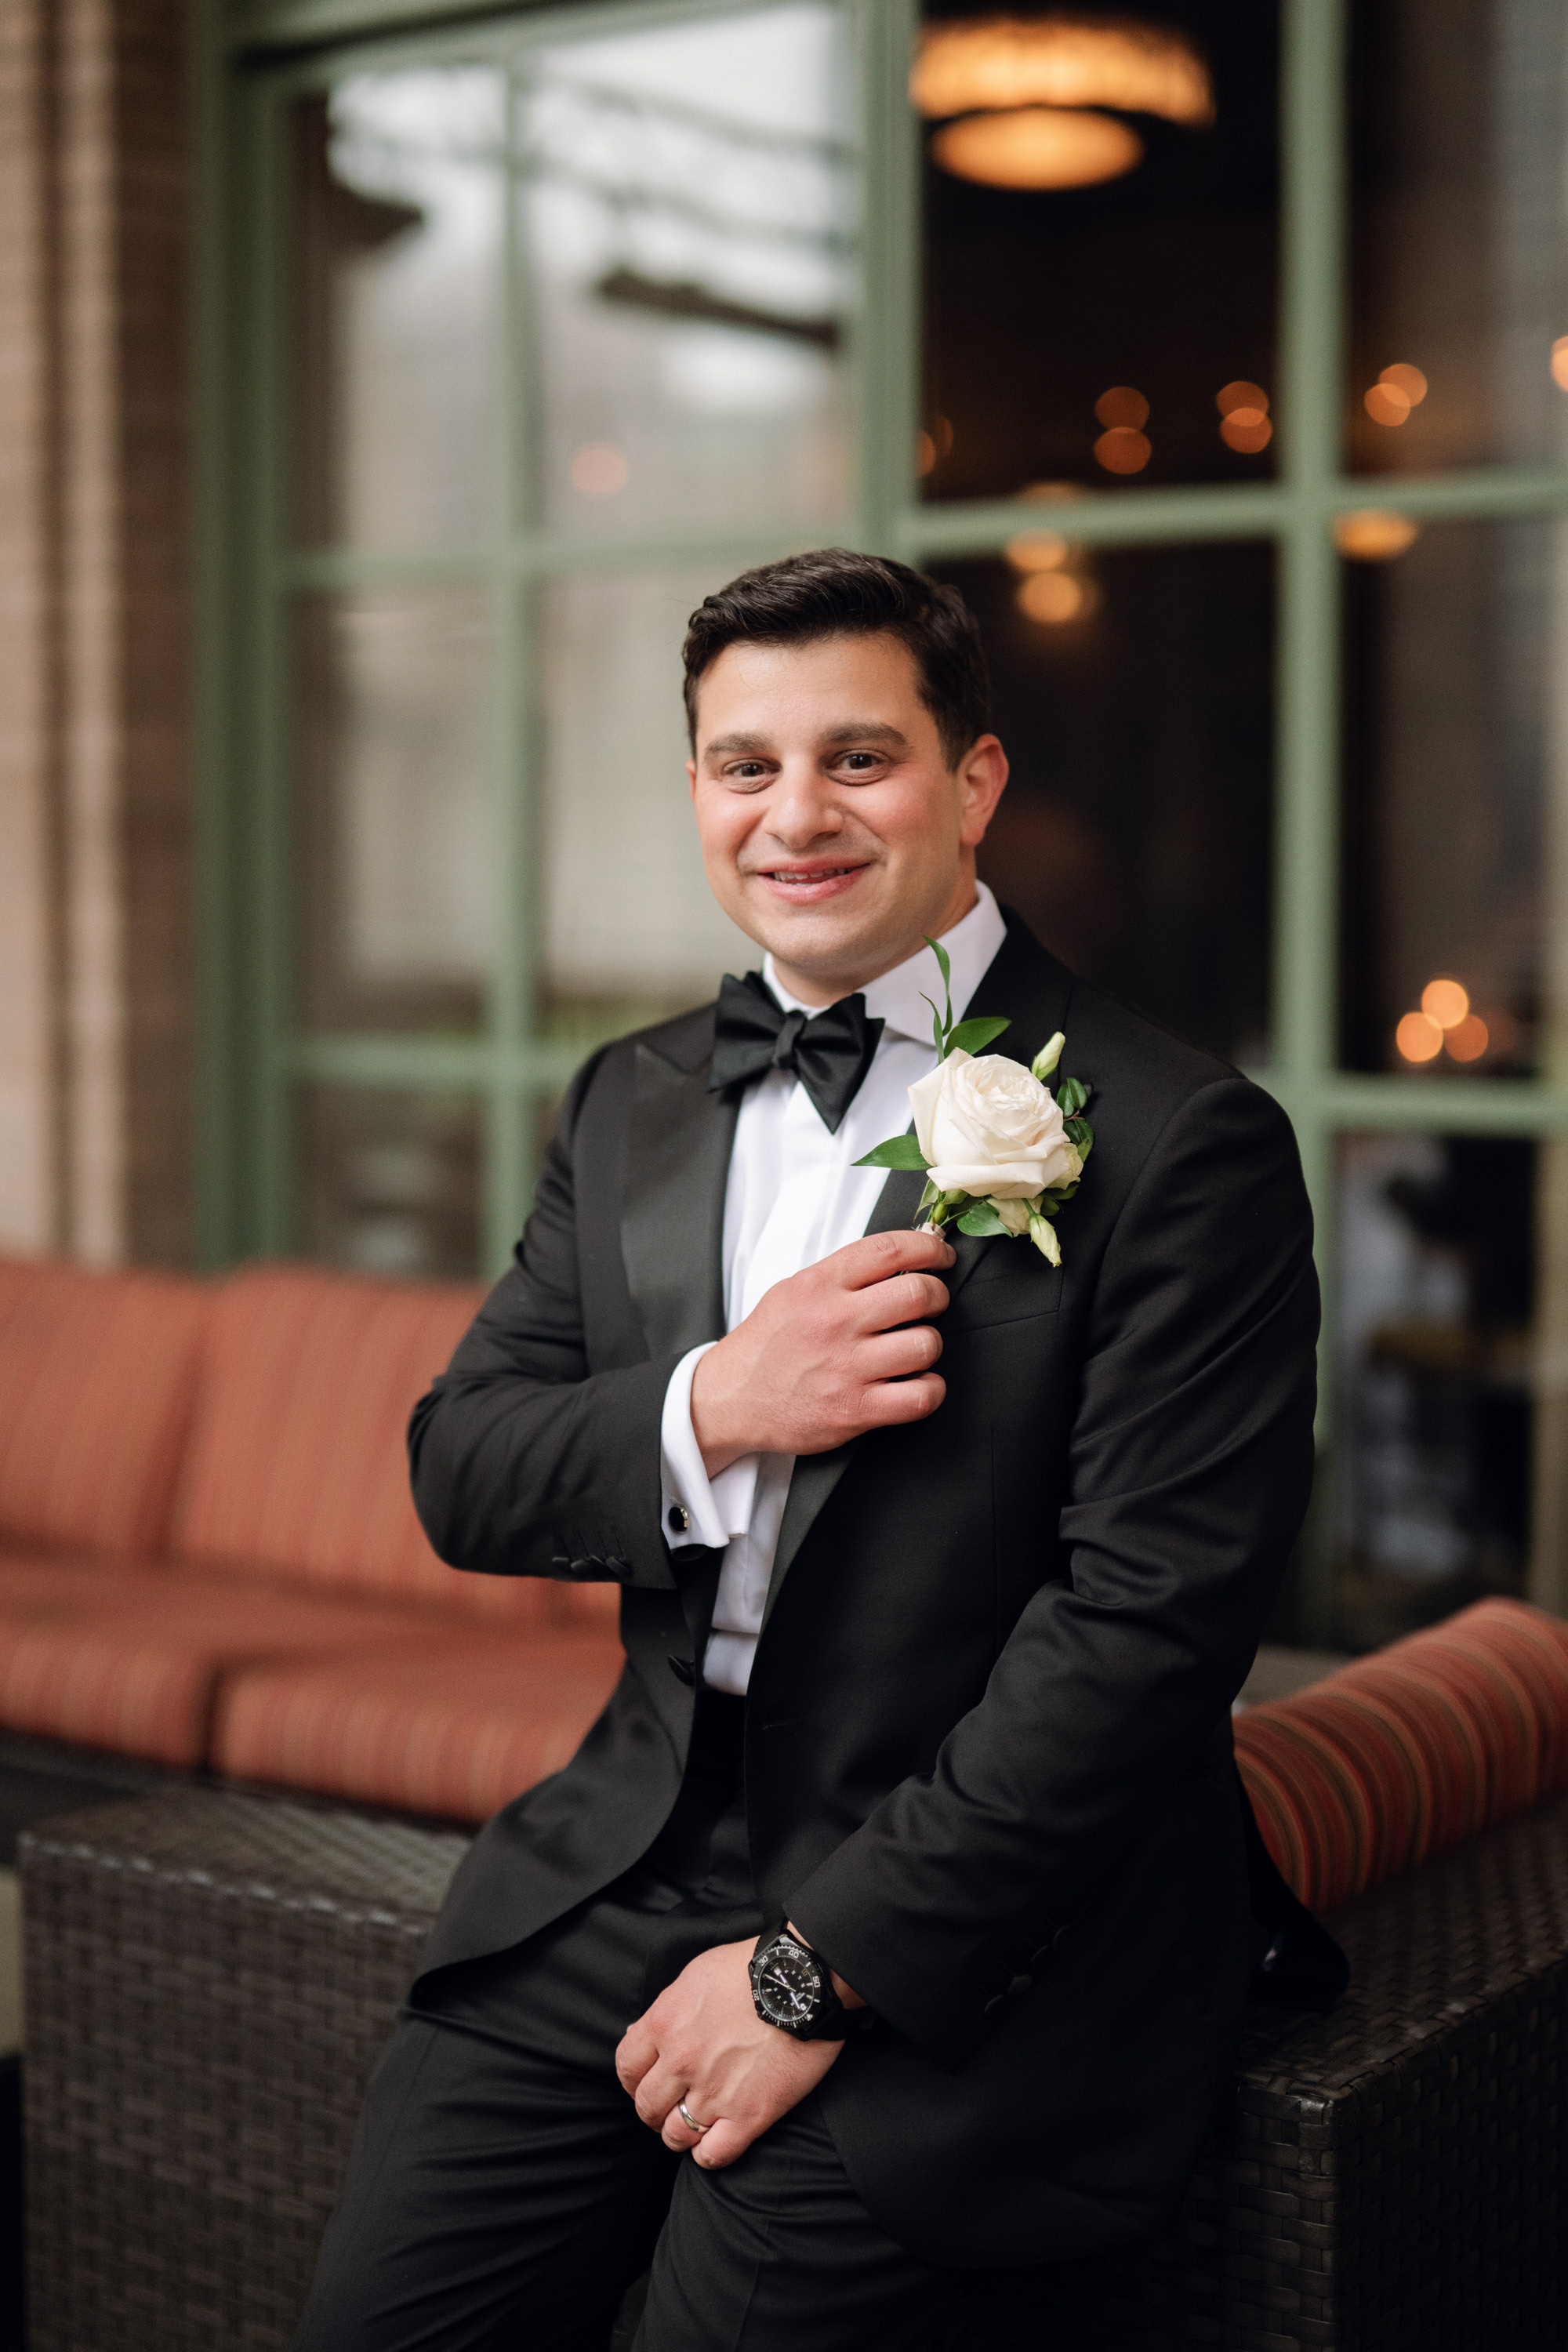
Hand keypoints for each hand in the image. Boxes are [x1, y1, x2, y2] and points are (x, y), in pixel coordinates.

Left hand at [615, 1937, 844, 2170]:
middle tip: (671, 2105)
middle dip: (655, 2110)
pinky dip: (707, 2154)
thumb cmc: (750, 1969)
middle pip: (647, 2106)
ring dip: (680, 2132)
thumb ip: (665, 2009)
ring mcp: (714, 2092)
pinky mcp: (749, 2115)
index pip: (627, 2067)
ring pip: (676, 2135)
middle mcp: (682, 2062)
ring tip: (696, 2123)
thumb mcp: (695, 1976)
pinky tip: (714, 2140)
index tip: (645, 2082)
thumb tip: (638, 2034)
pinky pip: (713, 2156)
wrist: (803, 1980)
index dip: (633, 2079)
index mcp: (665, 2024)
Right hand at [690, 1230, 955, 1476]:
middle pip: (919, 1294)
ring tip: (913, 1348)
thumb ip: (842, 1276)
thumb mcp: (793, 1291)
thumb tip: (900, 1261)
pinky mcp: (856, 1410)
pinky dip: (930, 1389)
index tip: (940, 1256)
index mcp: (820, 1286)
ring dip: (930, 1345)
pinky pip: (921, 1396)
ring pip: (926, 1344)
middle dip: (937, 1296)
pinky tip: (916, 1384)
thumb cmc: (767, 1346)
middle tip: (931, 1303)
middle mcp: (836, 1322)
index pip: (890, 1250)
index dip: (929, 1248)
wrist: (731, 1399)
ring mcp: (847, 1367)